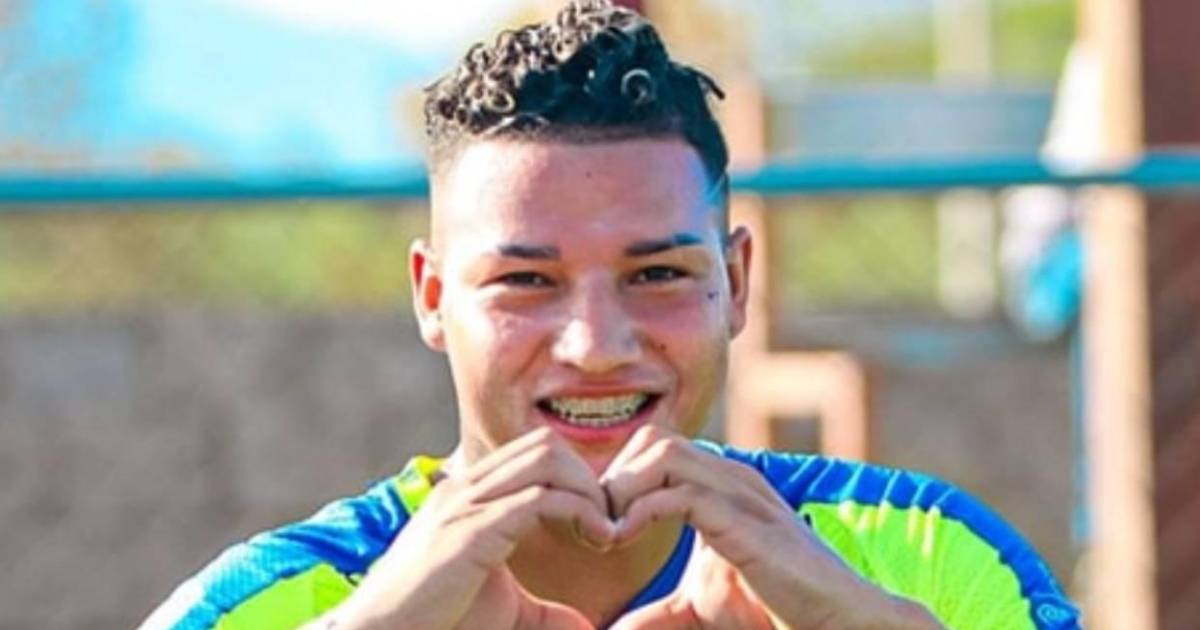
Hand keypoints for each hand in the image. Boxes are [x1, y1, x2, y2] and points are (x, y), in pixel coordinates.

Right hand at [323, 428, 614, 629]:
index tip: (599, 523)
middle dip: (588, 477)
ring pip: (545, 459)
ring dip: (587, 490)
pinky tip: (595, 540)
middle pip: (544, 444)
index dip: (576, 479)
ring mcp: (464, 505)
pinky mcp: (470, 532)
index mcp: (468, 495)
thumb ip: (542, 612)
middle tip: (607, 524)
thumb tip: (584, 625)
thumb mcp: (502, 611)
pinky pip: (538, 498)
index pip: (533, 453)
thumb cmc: (435, 623)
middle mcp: (465, 489)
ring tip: (603, 531)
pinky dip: (579, 512)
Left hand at [603, 426, 941, 629]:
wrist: (837, 624)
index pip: (653, 448)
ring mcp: (741, 495)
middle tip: (597, 527)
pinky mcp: (746, 523)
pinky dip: (639, 512)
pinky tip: (622, 540)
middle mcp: (731, 479)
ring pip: (662, 452)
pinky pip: (681, 493)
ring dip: (622, 489)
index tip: (595, 526)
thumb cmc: (774, 612)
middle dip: (614, 476)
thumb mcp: (699, 610)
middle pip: (653, 438)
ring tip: (608, 534)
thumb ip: (657, 614)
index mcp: (720, 487)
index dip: (616, 479)